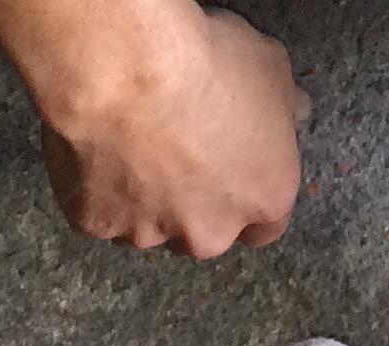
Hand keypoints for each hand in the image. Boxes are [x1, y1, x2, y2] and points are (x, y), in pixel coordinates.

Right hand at [0, 1, 308, 259]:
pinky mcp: (98, 225)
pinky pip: (103, 213)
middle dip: (197, 206)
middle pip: (206, 234)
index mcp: (264, 198)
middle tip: (183, 158)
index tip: (238, 179)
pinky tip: (105, 152)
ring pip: (151, 227)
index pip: (266, 228)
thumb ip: (284, 108)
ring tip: (138, 150)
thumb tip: (290, 113)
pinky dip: (104, 191)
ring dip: (149, 200)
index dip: (250, 201)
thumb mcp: (271, 69)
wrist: (129, 73)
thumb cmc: (207, 67)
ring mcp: (150, 234)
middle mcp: (209, 232)